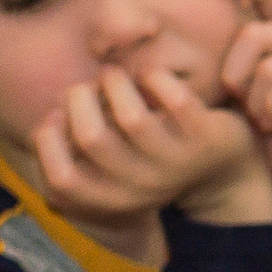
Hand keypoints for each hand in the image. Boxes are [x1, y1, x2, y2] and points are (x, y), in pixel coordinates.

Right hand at [32, 65, 271, 224]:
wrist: (225, 169)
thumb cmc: (152, 157)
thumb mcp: (114, 166)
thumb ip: (80, 148)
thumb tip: (54, 112)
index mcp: (113, 198)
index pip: (61, 181)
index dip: (47, 140)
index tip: (56, 114)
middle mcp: (142, 187)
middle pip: (92, 138)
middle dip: (79, 99)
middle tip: (89, 85)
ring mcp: (175, 164)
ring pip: (132, 118)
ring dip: (115, 83)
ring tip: (114, 74)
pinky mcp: (205, 138)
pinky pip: (175, 100)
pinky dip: (156, 77)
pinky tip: (152, 77)